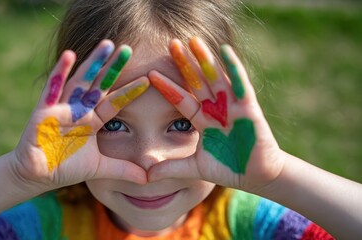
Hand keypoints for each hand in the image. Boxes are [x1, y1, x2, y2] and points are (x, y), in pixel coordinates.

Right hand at [13, 40, 147, 189]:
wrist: (37, 176)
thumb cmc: (66, 167)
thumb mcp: (100, 168)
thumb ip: (122, 169)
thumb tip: (148, 179)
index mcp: (92, 121)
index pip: (115, 103)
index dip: (130, 91)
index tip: (149, 79)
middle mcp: (79, 109)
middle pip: (99, 84)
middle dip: (113, 67)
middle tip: (127, 48)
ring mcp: (62, 107)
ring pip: (80, 81)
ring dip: (92, 63)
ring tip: (106, 44)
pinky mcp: (44, 110)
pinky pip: (53, 88)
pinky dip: (60, 71)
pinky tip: (69, 55)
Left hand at [148, 37, 284, 191]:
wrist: (257, 177)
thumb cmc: (229, 168)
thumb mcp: (194, 168)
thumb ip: (171, 168)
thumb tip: (145, 175)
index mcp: (203, 120)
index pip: (181, 100)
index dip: (167, 87)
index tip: (150, 74)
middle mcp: (216, 109)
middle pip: (197, 82)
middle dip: (185, 63)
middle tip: (171, 43)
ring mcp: (232, 106)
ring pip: (216, 78)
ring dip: (205, 59)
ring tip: (193, 40)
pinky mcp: (249, 108)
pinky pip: (241, 85)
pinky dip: (234, 68)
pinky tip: (225, 51)